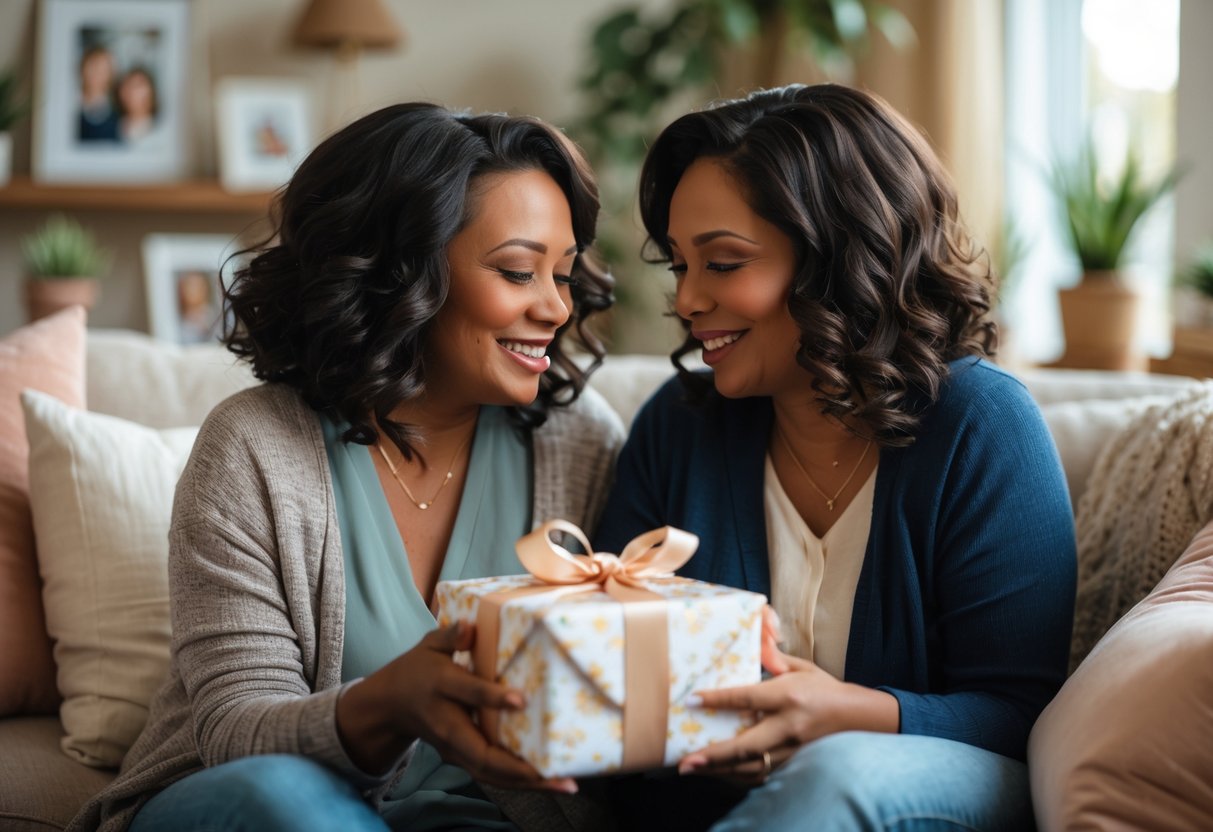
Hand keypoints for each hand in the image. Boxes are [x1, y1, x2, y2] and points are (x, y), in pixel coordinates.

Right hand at [338, 620, 576, 792]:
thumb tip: (469, 627)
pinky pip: (489, 775)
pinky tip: (548, 782)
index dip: (493, 698)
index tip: (521, 700)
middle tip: (556, 772)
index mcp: (441, 688)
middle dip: (519, 767)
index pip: (469, 693)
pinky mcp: (460, 759)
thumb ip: (450, 636)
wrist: (390, 705)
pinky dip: (518, 783)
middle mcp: (448, 725)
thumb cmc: (418, 668)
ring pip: (488, 773)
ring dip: (526, 782)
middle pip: (481, 753)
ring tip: (564, 784)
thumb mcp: (429, 646)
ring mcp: (453, 748)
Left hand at [676, 627, 897, 781]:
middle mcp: (789, 726)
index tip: (693, 700)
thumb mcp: (802, 668)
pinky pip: (760, 774)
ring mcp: (792, 749)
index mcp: (788, 696)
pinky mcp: (793, 763)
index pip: (747, 698)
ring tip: (692, 768)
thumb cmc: (824, 689)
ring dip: (719, 770)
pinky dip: (736, 775)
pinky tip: (717, 773)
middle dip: (714, 755)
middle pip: (746, 745)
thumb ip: (774, 660)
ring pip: (751, 766)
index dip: (718, 700)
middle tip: (686, 761)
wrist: (858, 718)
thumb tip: (752, 646)